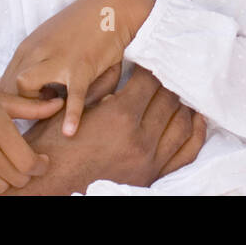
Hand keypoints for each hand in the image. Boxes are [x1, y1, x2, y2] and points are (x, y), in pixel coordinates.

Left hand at [0, 0, 155, 136]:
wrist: (114, 7)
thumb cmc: (84, 26)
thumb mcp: (52, 39)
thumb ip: (35, 61)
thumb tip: (15, 84)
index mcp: (29, 47)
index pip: (4, 80)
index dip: (10, 100)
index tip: (25, 110)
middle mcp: (37, 51)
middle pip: (8, 84)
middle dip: (17, 105)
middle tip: (37, 113)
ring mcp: (58, 58)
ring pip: (25, 84)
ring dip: (34, 103)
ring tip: (52, 109)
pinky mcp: (82, 66)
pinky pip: (72, 95)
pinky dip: (70, 115)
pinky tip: (70, 131)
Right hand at [0, 56, 63, 193]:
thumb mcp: (2, 97)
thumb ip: (33, 108)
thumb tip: (60, 104)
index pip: (28, 164)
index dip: (41, 166)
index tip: (42, 161)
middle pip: (15, 179)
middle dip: (25, 173)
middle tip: (25, 161)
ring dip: (4, 179)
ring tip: (4, 162)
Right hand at [11, 66, 207, 193]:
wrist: (48, 184)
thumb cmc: (55, 145)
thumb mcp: (74, 109)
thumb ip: (102, 85)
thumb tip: (121, 64)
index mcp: (120, 117)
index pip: (150, 82)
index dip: (151, 68)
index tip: (151, 60)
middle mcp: (140, 139)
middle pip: (168, 100)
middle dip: (167, 83)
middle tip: (166, 73)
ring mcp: (149, 161)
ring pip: (182, 124)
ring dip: (183, 105)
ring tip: (180, 93)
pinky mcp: (152, 176)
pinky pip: (186, 153)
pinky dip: (196, 134)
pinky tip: (196, 119)